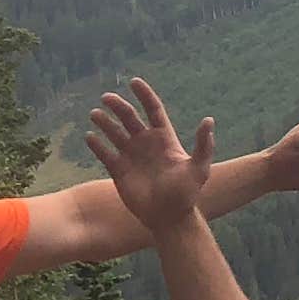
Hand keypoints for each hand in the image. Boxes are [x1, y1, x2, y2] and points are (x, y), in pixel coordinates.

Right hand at [84, 79, 215, 234]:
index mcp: (164, 138)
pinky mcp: (119, 171)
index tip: (133, 81)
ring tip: (95, 114)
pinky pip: (104, 153)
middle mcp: (145, 143)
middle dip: (118, 106)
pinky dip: (96, 144)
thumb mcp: (198, 168)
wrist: (168, 218)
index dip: (144, 94)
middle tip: (106, 98)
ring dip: (104, 122)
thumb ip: (203, 145)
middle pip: (129, 117)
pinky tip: (89, 137)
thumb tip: (208, 120)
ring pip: (114, 132)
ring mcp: (131, 156)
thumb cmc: (186, 194)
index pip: (153, 109)